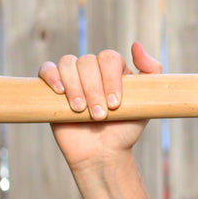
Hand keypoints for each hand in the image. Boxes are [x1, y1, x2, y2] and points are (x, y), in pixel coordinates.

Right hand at [39, 42, 161, 171]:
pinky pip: (46, 69)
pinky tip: (59, 91)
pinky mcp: (52, 89)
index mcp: (114, 69)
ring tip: (80, 110)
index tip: (115, 104)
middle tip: (99, 115)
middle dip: (93, 90)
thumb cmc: (125, 129)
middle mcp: (92, 70)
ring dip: (75, 87)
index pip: (109, 58)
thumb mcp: (147, 102)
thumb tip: (135, 45)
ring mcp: (72, 77)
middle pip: (87, 61)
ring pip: (68, 64)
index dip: (110, 79)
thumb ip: (151, 71)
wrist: (101, 154)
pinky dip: (51, 76)